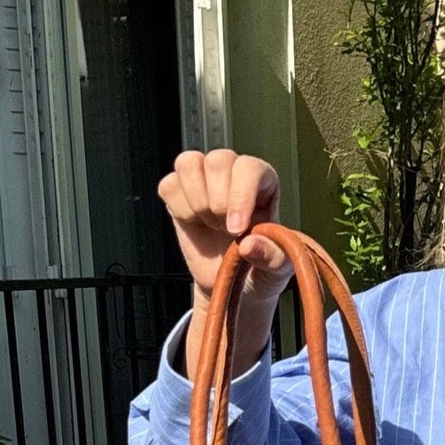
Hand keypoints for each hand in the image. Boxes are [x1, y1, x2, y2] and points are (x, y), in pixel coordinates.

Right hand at [158, 148, 292, 309]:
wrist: (231, 284)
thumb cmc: (258, 269)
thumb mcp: (276, 270)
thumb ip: (272, 257)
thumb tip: (249, 244)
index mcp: (264, 182)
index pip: (250, 168)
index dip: (240, 196)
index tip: (236, 230)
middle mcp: (233, 173)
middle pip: (218, 160)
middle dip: (217, 202)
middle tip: (224, 229)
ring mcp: (204, 179)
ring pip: (189, 162)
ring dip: (197, 201)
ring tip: (210, 224)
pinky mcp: (178, 191)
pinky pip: (168, 185)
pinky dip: (179, 209)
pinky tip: (194, 223)